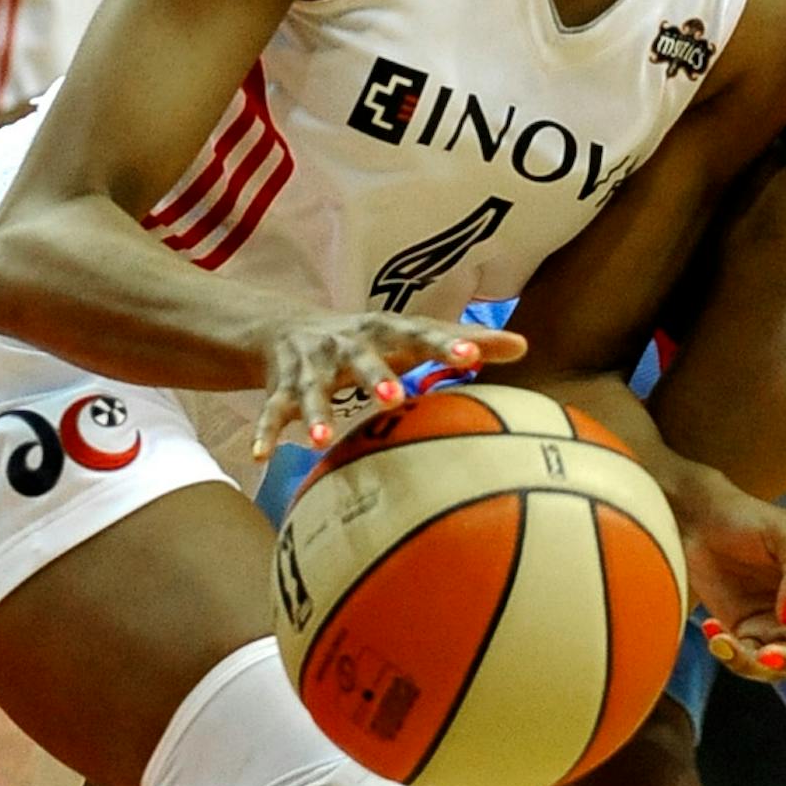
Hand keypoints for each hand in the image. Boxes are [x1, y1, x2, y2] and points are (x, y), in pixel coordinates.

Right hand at [252, 314, 524, 459]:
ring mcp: (311, 367)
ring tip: (321, 441)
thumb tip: (524, 345)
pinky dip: (265, 433)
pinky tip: (262, 458)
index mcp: (384, 331)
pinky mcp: (280, 388)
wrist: (288, 327)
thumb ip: (465, 341)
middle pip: (361, 358)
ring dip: (315, 414)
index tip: (472, 359)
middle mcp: (346, 344)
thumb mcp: (412, 336)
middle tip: (394, 397)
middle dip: (375, 376)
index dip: (444, 346)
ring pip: (311, 390)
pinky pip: (271, 412)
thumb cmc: (372, 339)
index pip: (419, 334)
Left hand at [680, 477, 785, 681]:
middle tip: (767, 652)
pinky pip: (745, 661)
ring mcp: (779, 632)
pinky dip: (728, 653)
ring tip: (726, 642)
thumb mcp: (785, 533)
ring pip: (780, 670)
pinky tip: (712, 629)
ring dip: (756, 666)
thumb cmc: (752, 519)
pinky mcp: (747, 638)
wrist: (704, 520)